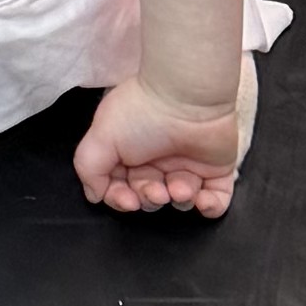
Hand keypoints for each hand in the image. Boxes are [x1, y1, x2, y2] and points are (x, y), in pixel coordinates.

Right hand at [72, 73, 250, 216]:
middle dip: (151, 199)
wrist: (187, 97)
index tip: (128, 200)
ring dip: (179, 201)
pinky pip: (216, 200)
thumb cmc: (142, 113)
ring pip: (181, 201)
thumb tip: (95, 195)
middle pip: (151, 197)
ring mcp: (188, 165)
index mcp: (129, 153)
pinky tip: (202, 200)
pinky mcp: (215, 169)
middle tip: (157, 190)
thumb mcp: (101, 137)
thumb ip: (89, 169)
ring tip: (181, 187)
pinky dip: (210, 207)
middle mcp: (157, 160)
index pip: (121, 187)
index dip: (122, 200)